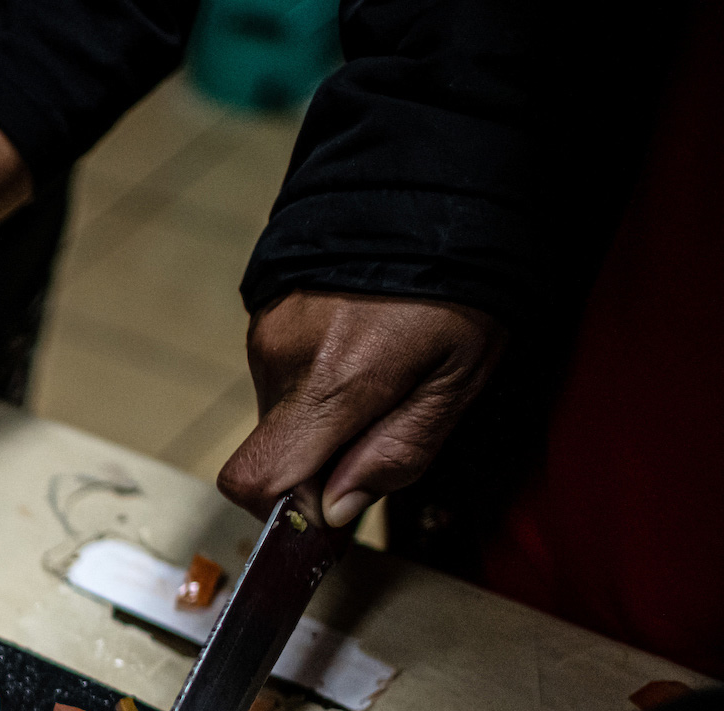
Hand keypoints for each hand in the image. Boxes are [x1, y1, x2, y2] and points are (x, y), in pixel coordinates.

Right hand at [217, 292, 503, 527]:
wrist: (431, 187)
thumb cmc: (463, 287)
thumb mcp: (460, 378)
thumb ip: (399, 451)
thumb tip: (334, 510)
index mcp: (338, 380)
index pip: (260, 478)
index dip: (287, 510)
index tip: (330, 506)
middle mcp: (287, 358)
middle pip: (271, 453)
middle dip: (317, 462)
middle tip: (379, 425)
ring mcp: (268, 333)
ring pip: (277, 416)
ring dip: (319, 417)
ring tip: (376, 372)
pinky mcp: (263, 317)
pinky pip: (278, 377)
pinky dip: (312, 382)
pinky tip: (357, 348)